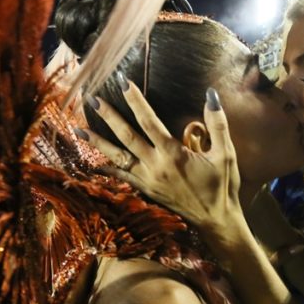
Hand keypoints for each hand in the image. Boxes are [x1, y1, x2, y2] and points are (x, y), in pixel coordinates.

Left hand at [76, 83, 242, 235]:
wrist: (216, 220)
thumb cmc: (222, 186)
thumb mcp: (225, 154)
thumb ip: (218, 124)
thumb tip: (211, 95)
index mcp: (173, 153)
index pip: (149, 120)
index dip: (135, 100)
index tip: (124, 82)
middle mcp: (155, 166)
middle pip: (126, 136)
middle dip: (108, 116)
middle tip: (92, 100)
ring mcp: (147, 180)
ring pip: (117, 158)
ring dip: (97, 143)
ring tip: (78, 130)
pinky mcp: (146, 191)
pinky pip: (121, 178)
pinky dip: (106, 170)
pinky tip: (92, 163)